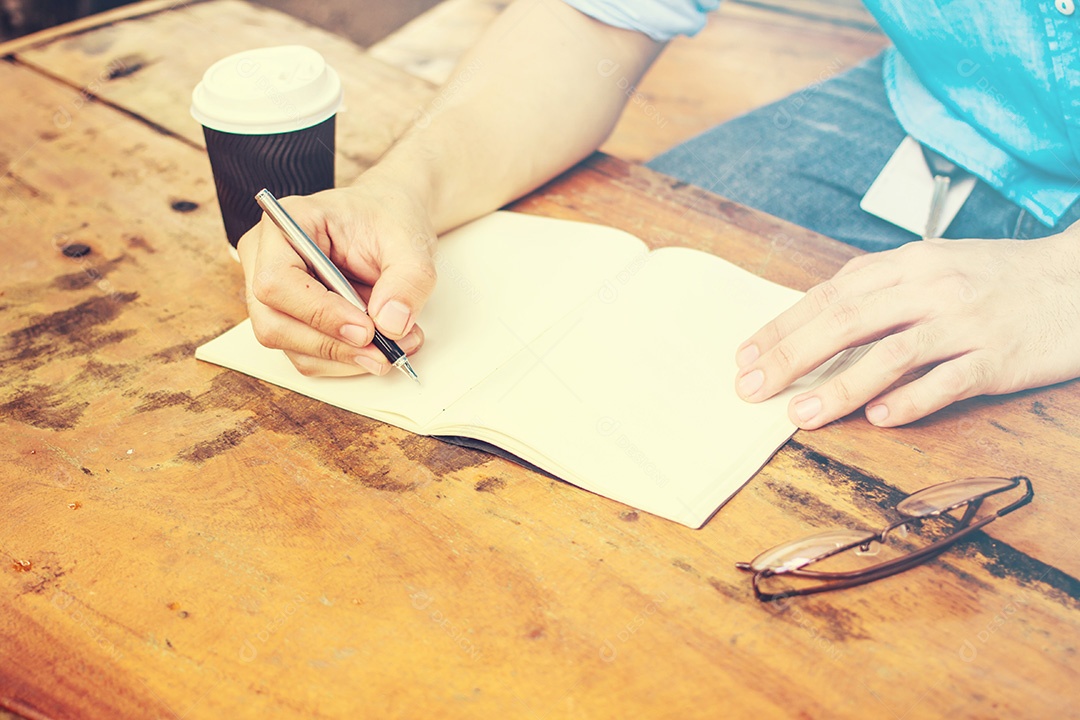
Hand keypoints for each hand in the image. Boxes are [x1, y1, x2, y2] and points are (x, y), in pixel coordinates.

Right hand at [236, 179, 436, 376]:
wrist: (390, 222)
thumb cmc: (388, 218)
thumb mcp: (410, 239)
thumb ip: (408, 278)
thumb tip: (391, 324)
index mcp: (287, 223)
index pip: (277, 281)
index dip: (320, 312)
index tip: (366, 329)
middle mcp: (268, 259)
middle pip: (274, 323)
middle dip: (333, 345)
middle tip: (384, 350)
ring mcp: (275, 294)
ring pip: (291, 347)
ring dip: (344, 357)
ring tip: (394, 345)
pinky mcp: (292, 320)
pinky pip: (308, 355)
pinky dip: (346, 360)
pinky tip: (378, 346)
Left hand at [734, 231, 1079, 427]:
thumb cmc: (996, 280)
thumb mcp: (934, 267)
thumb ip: (879, 290)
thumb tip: (815, 323)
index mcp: (908, 263)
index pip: (829, 295)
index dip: (783, 326)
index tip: (745, 356)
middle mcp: (931, 287)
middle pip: (846, 320)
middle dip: (791, 356)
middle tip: (751, 389)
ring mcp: (966, 322)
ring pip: (892, 352)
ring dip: (840, 386)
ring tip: (800, 415)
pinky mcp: (999, 357)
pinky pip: (948, 380)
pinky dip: (910, 400)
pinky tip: (878, 419)